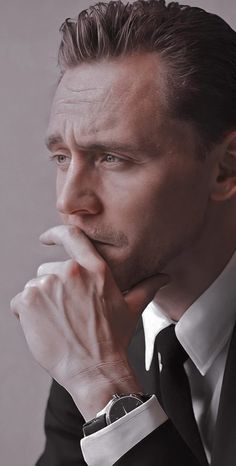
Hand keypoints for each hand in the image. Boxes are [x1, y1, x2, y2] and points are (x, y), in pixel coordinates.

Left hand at [11, 225, 168, 417]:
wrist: (94, 370)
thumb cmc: (113, 339)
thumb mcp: (132, 309)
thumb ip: (147, 287)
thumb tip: (165, 278)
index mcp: (95, 269)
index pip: (72, 236)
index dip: (56, 233)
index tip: (46, 238)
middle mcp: (70, 272)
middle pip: (48, 270)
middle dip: (53, 289)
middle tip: (67, 314)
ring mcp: (47, 285)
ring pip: (34, 287)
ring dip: (40, 303)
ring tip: (58, 324)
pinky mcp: (28, 301)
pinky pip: (20, 302)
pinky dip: (26, 314)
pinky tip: (44, 329)